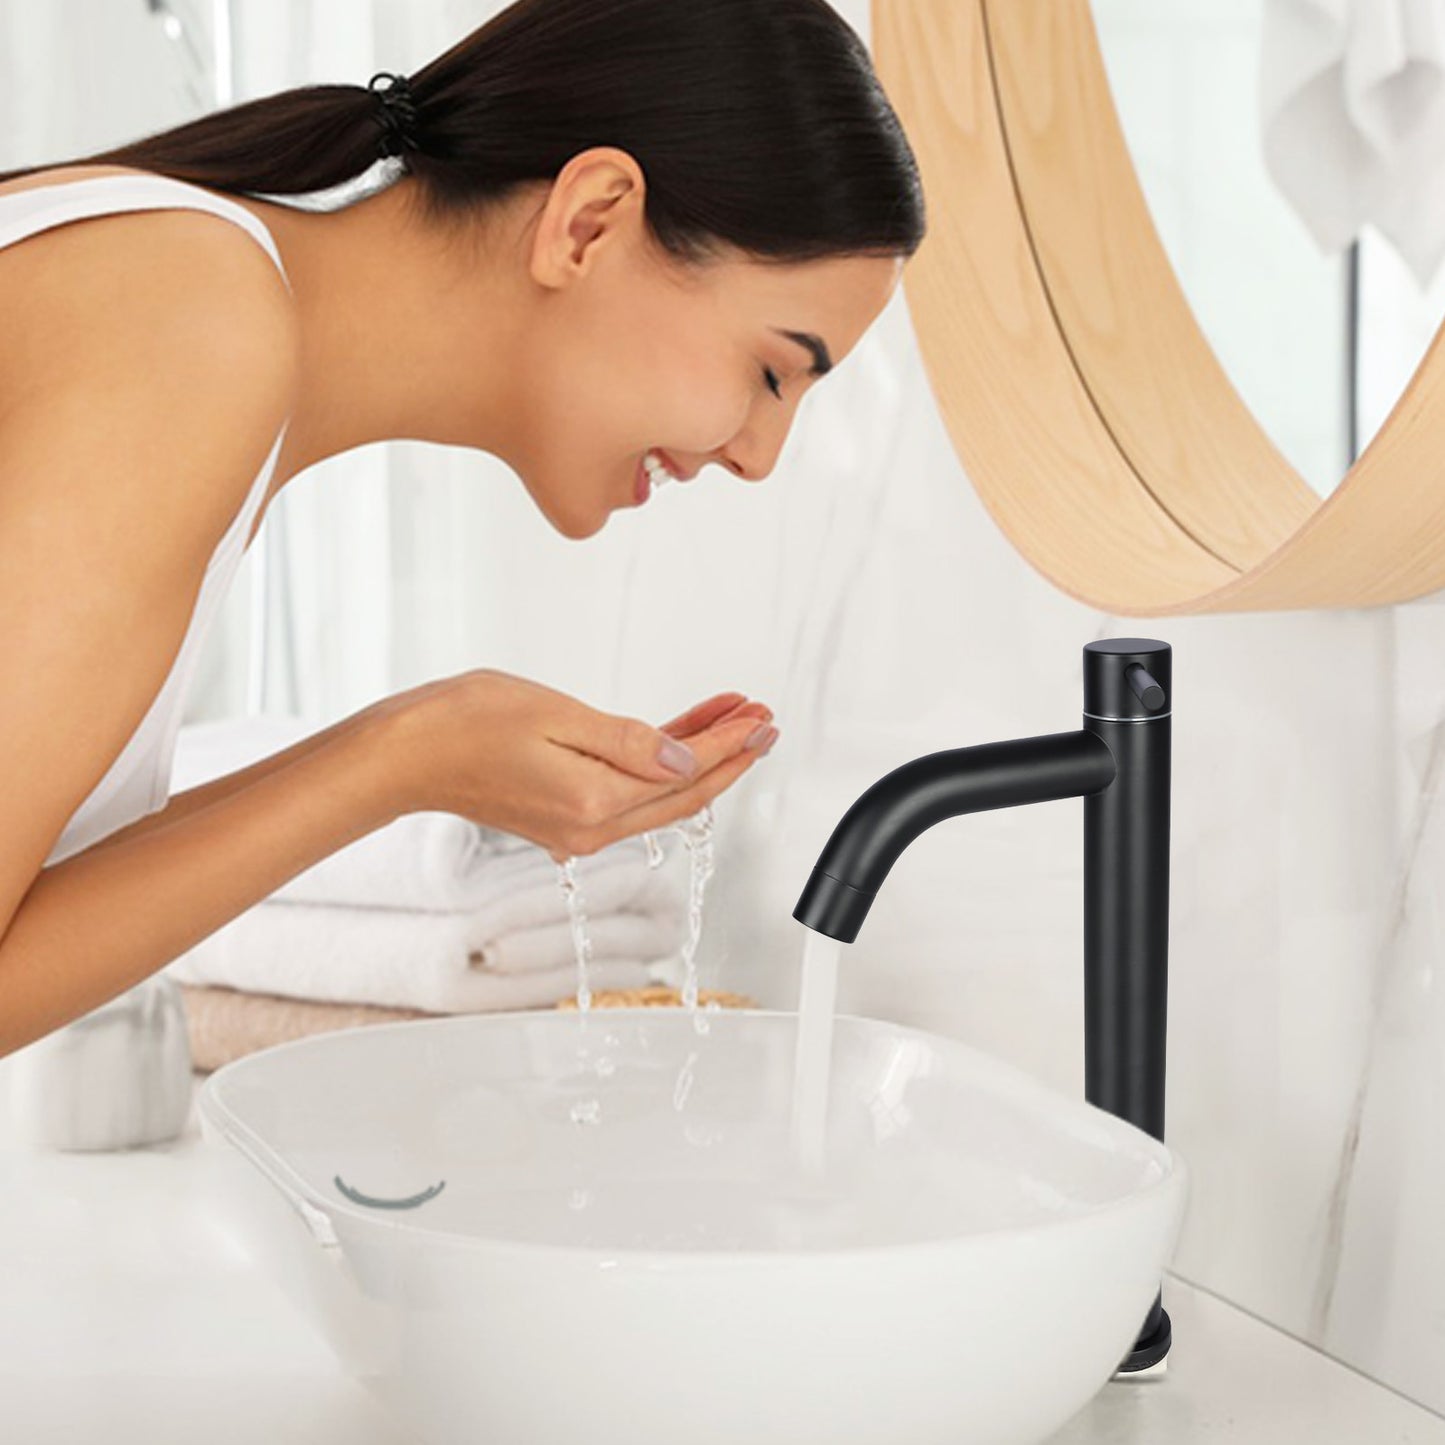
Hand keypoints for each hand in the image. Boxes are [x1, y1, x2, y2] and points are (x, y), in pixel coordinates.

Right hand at [366, 670, 777, 862]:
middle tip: (763, 719)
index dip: (729, 745)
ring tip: (733, 717)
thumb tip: (686, 758)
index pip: (685, 775)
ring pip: (660, 795)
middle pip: (683, 794)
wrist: (405, 755)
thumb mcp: (556, 715)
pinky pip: (630, 794)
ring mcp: (577, 829)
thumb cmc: (464, 723)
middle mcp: (590, 829)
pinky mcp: (564, 818)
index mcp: (593, 803)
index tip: (761, 718)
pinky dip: (660, 764)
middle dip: (729, 755)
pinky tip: (680, 735)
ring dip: (699, 757)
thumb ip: (629, 741)